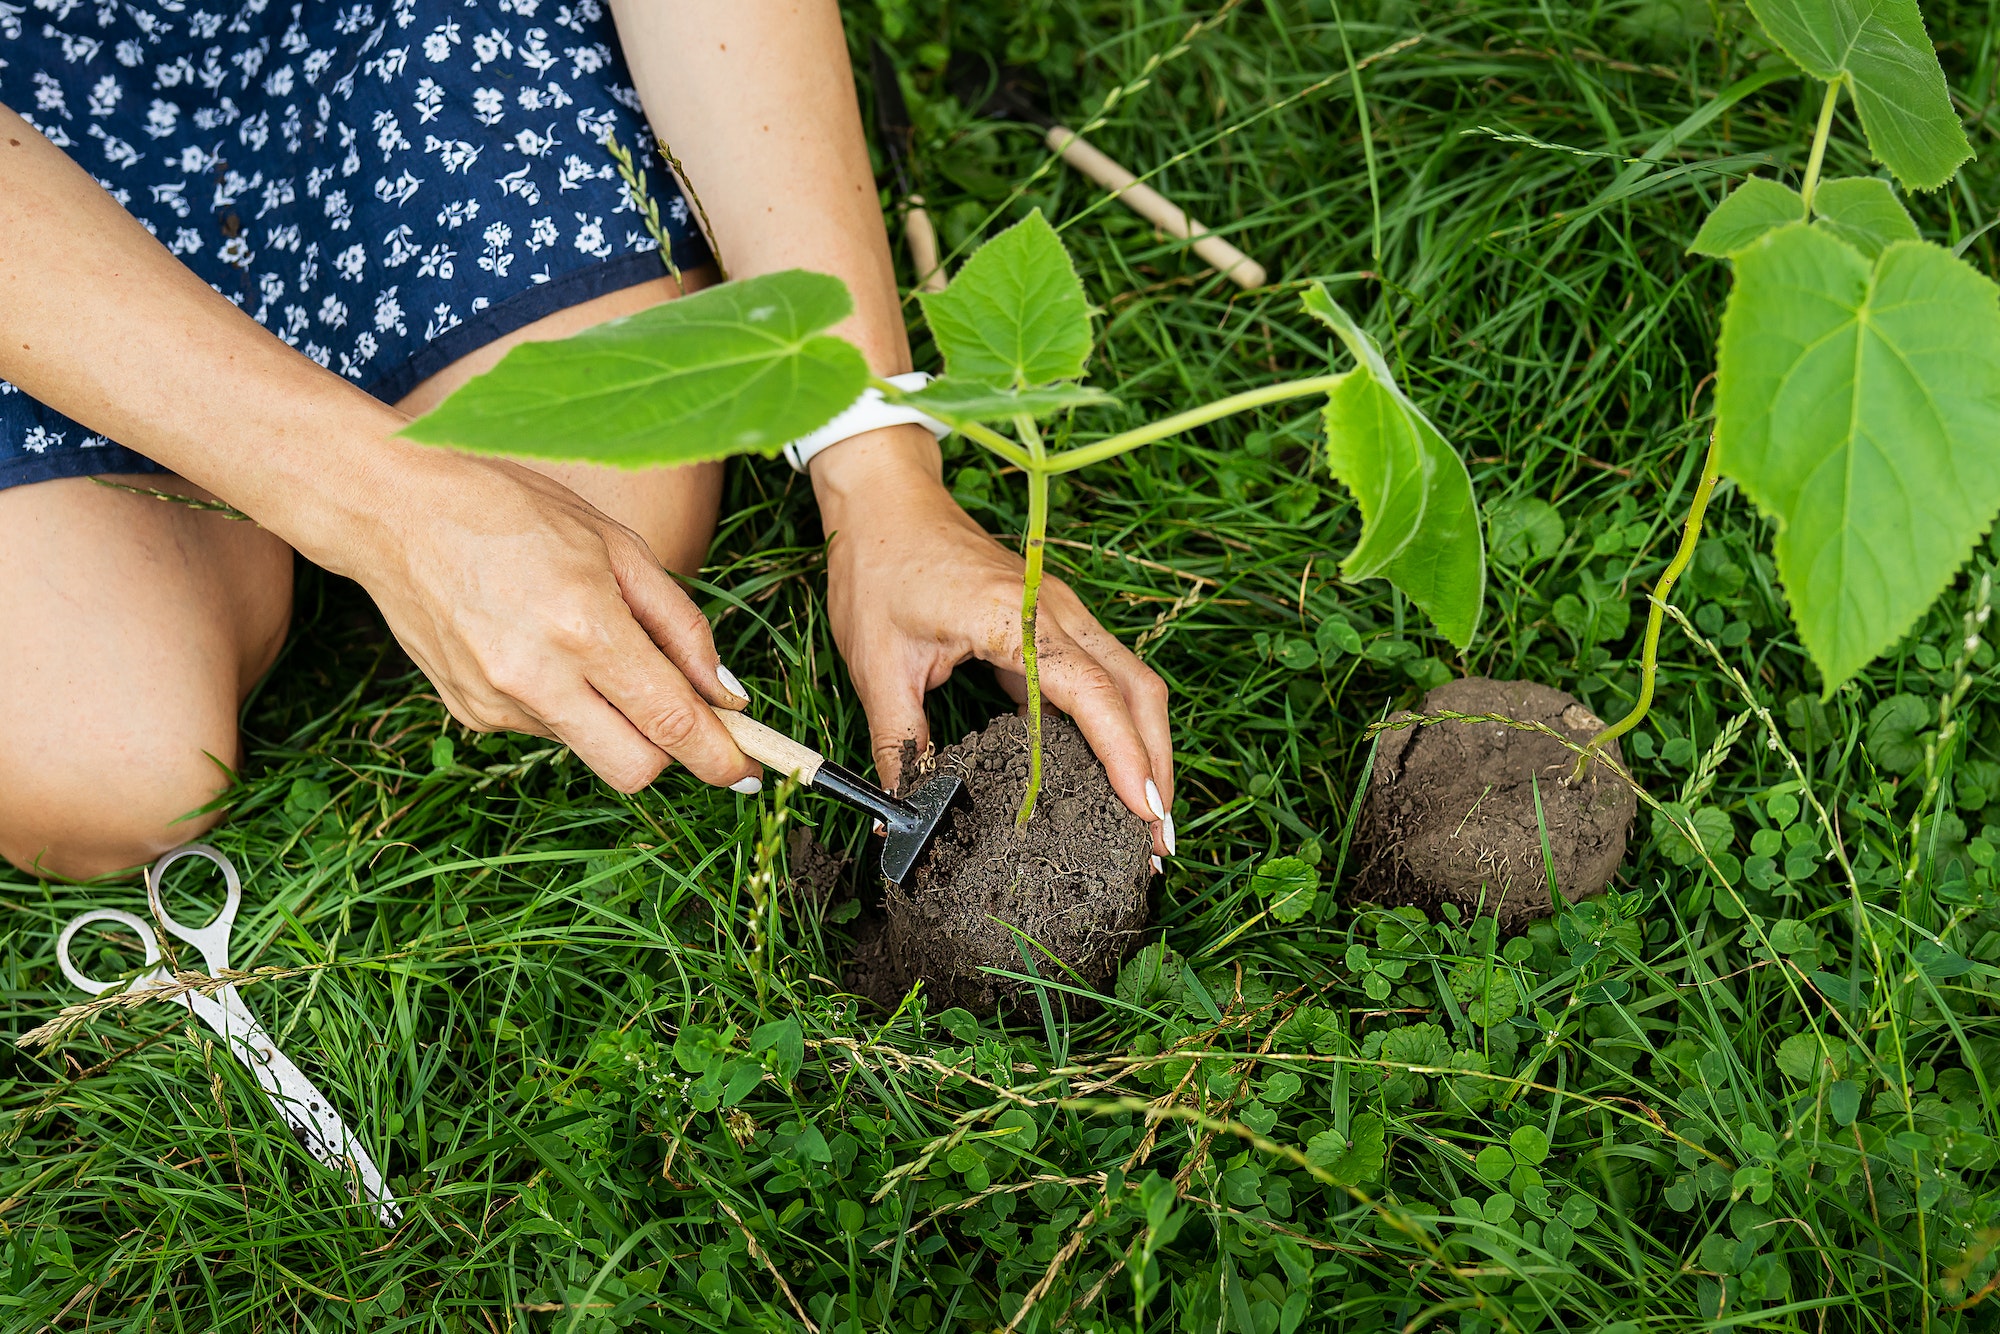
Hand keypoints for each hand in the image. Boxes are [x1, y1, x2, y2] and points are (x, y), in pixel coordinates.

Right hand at [325, 452, 759, 794]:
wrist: (394, 509)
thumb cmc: (515, 510)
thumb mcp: (619, 547)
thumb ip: (681, 626)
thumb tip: (725, 693)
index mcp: (584, 627)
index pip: (671, 723)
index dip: (721, 757)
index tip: (751, 771)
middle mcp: (537, 677)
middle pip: (634, 769)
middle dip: (672, 756)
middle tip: (687, 719)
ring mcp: (496, 703)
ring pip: (590, 747)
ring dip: (612, 717)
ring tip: (584, 641)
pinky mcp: (469, 714)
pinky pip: (545, 729)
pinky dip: (564, 703)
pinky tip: (538, 646)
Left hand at [815, 429, 1175, 857]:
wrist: (884, 499)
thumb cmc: (879, 566)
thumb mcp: (877, 664)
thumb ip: (897, 743)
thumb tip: (899, 812)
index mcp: (1018, 618)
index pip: (1094, 695)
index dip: (1125, 758)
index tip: (1145, 814)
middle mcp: (1058, 612)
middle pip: (1138, 691)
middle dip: (1158, 765)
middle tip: (1159, 839)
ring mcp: (1063, 613)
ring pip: (1131, 682)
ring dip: (1147, 746)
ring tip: (1146, 816)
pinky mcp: (1054, 620)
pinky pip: (1103, 675)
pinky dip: (1119, 724)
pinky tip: (1108, 772)